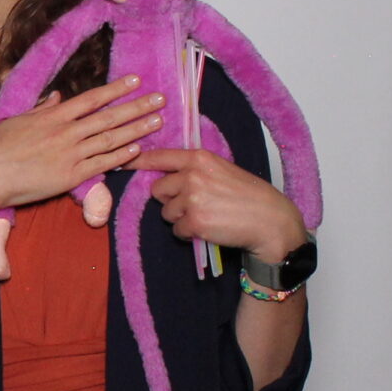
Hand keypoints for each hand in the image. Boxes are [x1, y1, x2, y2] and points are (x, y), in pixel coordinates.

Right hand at [0, 77, 165, 215]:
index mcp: (53, 115)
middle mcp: (66, 131)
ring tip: (157, 121)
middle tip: (161, 99)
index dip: (116, 90)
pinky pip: (102, 163)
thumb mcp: (17, 120)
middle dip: (137, 106)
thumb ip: (41, 109)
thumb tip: (57, 96)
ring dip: (137, 129)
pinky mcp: (71, 176)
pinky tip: (137, 149)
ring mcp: (71, 153)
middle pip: (109, 116)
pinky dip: (120, 156)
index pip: (92, 99)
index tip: (135, 81)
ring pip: (111, 138)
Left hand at [133, 148, 305, 257]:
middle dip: (170, 200)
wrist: (269, 220)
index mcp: (199, 158)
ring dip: (180, 218)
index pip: (160, 157)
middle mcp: (192, 175)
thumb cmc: (249, 196)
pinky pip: (176, 230)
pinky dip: (188, 233)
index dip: (138, 160)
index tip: (121, 160)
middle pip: (158, 189)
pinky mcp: (193, 221)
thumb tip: (167, 176)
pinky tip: (208, 228)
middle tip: (195, 205)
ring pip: (166, 212)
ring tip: (207, 216)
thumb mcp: (222, 170)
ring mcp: (192, 198)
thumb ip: (196, 170)